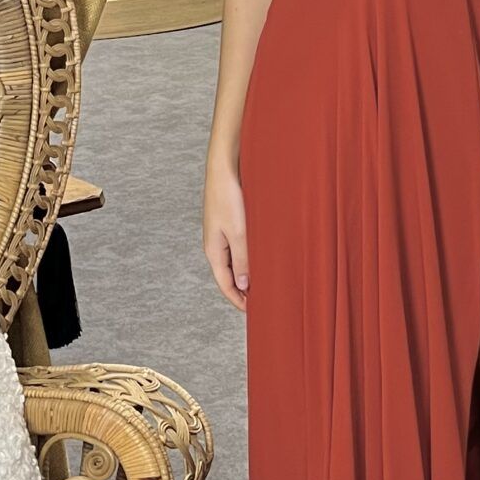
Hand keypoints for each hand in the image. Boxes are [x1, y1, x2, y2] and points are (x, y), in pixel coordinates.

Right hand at [203, 162, 249, 310]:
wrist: (225, 166)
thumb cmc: (229, 197)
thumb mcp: (239, 232)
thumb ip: (242, 260)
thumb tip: (243, 286)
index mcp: (213, 250)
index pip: (225, 284)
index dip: (238, 300)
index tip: (253, 312)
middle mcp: (215, 244)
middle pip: (229, 275)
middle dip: (243, 290)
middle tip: (262, 301)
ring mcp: (221, 233)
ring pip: (235, 261)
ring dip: (248, 273)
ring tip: (265, 283)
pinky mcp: (230, 222)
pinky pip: (239, 247)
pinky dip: (249, 257)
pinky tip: (262, 257)